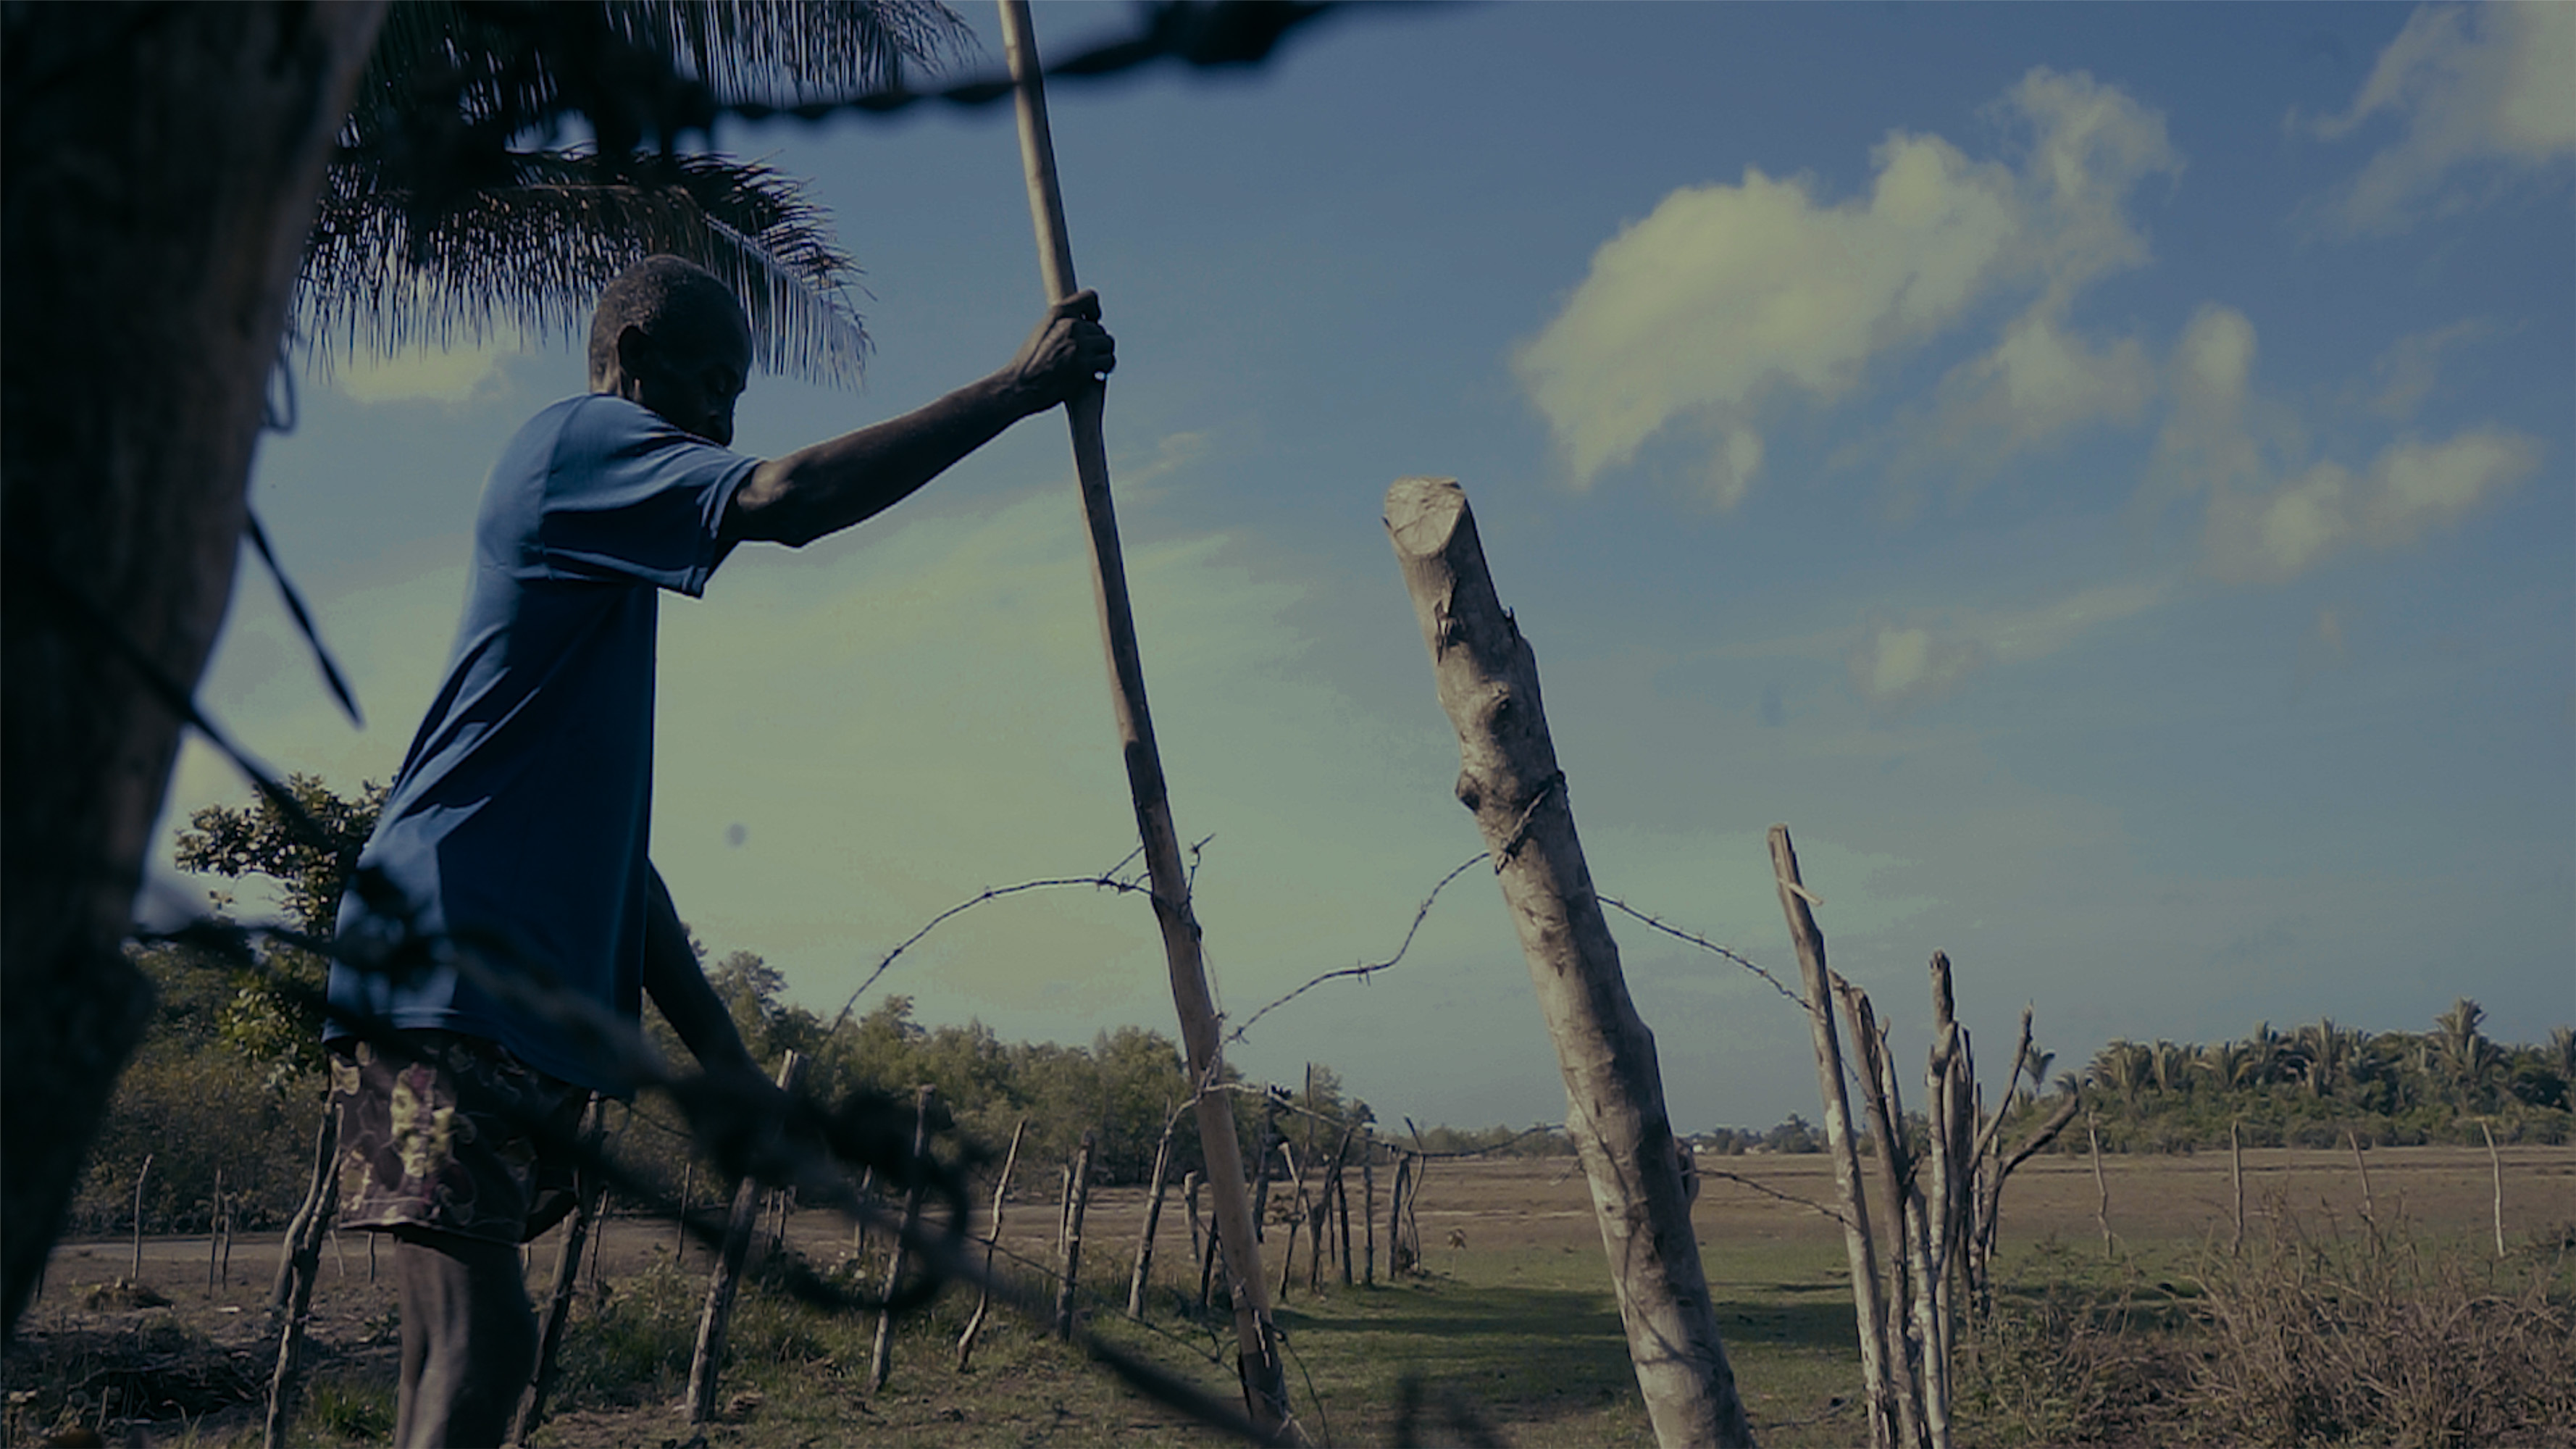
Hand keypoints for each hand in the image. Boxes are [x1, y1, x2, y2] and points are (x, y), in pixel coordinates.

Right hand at [1002, 289, 1114, 414]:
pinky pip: (1109, 360)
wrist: (1020, 386)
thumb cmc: (1029, 363)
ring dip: (1102, 355)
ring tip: (1091, 366)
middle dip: (1095, 343)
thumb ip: (1061, 323)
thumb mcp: (1040, 332)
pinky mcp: (1086, 365)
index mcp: (1058, 314)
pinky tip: (1095, 374)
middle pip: (1100, 329)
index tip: (1094, 320)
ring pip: (1107, 343)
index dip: (1094, 310)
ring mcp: (1079, 345)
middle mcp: (1070, 325)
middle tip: (1083, 357)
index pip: (1090, 298)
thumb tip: (1087, 322)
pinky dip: (1105, 368)